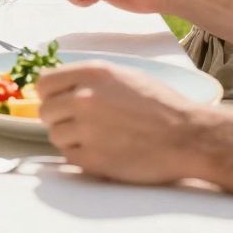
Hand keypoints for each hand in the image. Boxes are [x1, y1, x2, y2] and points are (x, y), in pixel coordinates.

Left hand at [37, 61, 201, 184]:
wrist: (188, 137)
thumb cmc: (161, 105)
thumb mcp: (124, 76)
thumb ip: (89, 79)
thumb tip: (57, 86)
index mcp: (92, 73)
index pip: (43, 83)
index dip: (49, 94)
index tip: (58, 101)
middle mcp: (85, 98)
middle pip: (46, 111)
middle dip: (60, 118)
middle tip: (81, 124)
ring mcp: (87, 129)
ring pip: (55, 135)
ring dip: (70, 138)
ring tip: (97, 137)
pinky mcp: (93, 159)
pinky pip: (68, 156)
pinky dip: (81, 156)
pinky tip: (103, 151)